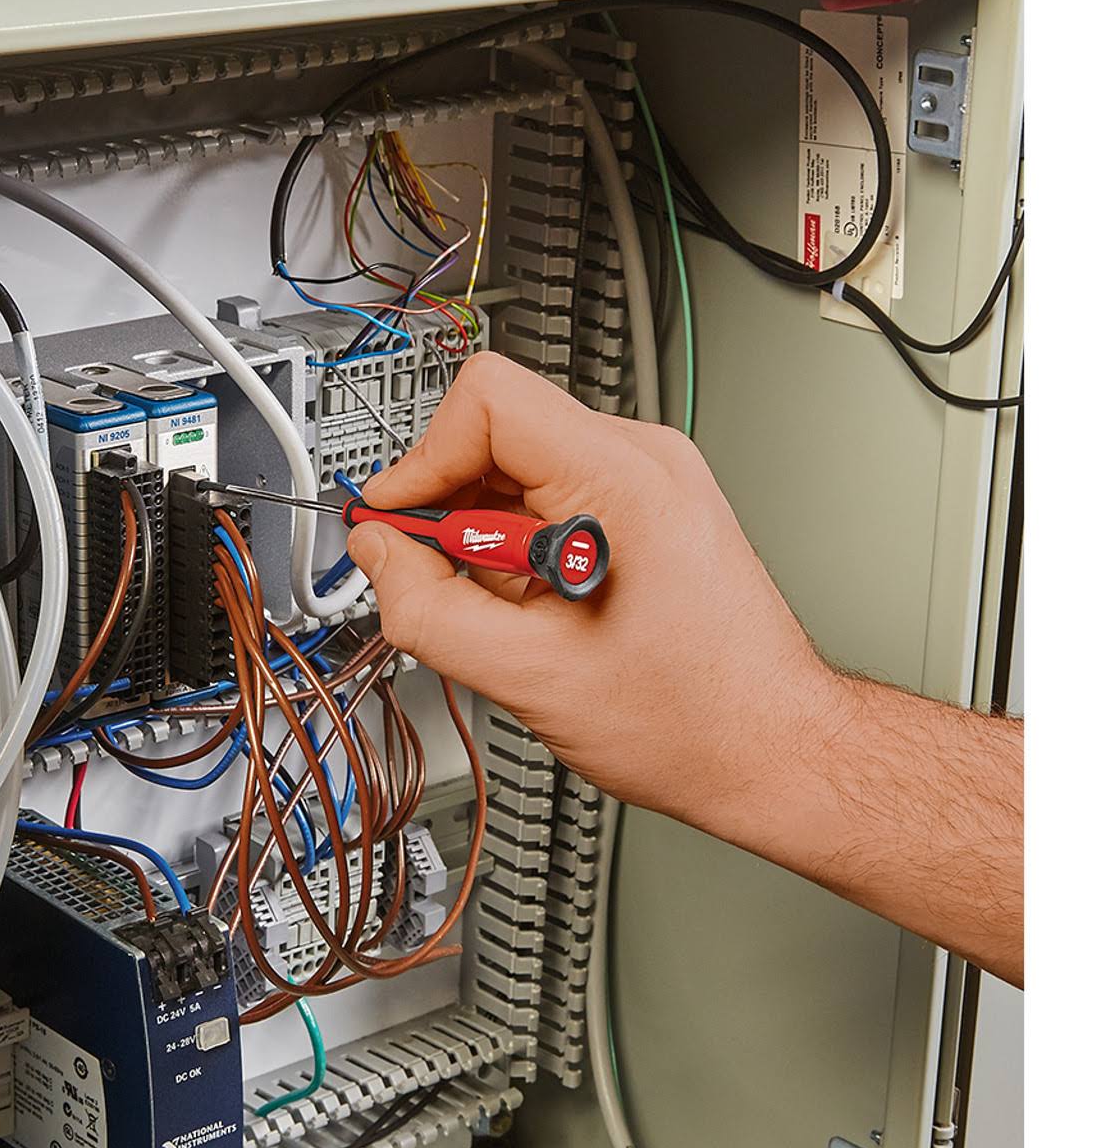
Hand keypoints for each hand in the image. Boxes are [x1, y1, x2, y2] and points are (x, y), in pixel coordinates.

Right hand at [347, 352, 840, 830]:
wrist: (770, 747)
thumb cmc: (695, 720)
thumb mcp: (532, 678)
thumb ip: (428, 611)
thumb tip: (377, 554)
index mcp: (625, 479)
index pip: (487, 399)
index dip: (422, 460)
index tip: (395, 521)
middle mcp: (644, 461)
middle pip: (496, 434)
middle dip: (453, 515)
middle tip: (453, 589)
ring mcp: (649, 483)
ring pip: (517, 472)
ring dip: (487, 542)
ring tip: (516, 614)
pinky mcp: (644, 510)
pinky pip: (550, 500)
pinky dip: (519, 552)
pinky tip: (540, 610)